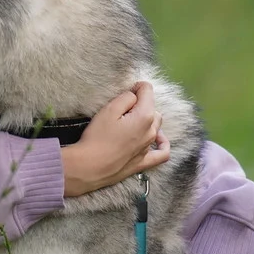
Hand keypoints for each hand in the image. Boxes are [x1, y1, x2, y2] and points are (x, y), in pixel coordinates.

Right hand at [61, 81, 169, 196]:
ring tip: (130, 120)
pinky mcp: (144, 161)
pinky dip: (163, 143)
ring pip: (156, 126)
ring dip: (147, 118)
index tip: (125, 91)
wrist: (90, 166)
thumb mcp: (109, 109)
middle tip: (122, 106)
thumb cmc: (97, 136)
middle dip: (141, 102)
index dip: (136, 87)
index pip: (147, 90)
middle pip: (153, 108)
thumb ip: (126, 98)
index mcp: (145, 116)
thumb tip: (135, 95)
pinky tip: (158, 139)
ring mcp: (149, 147)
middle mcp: (152, 131)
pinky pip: (162, 153)